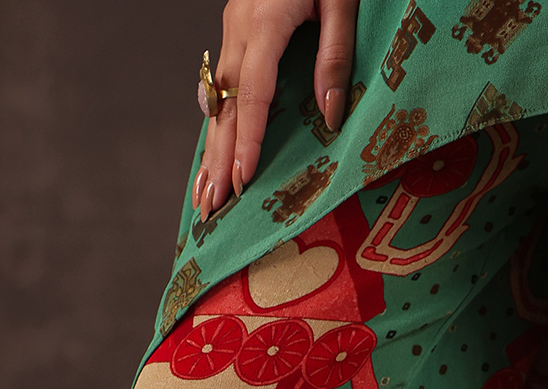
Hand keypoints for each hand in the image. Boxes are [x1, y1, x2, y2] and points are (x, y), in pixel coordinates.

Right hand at [193, 0, 359, 221]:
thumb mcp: (343, 3)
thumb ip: (335, 57)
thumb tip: (328, 117)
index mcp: (264, 23)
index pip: (253, 95)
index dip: (248, 141)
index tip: (243, 181)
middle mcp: (239, 29)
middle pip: (225, 107)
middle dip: (218, 161)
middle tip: (211, 208)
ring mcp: (233, 30)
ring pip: (217, 100)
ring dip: (210, 149)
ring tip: (204, 195)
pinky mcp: (237, 30)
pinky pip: (221, 86)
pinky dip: (216, 124)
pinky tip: (213, 150)